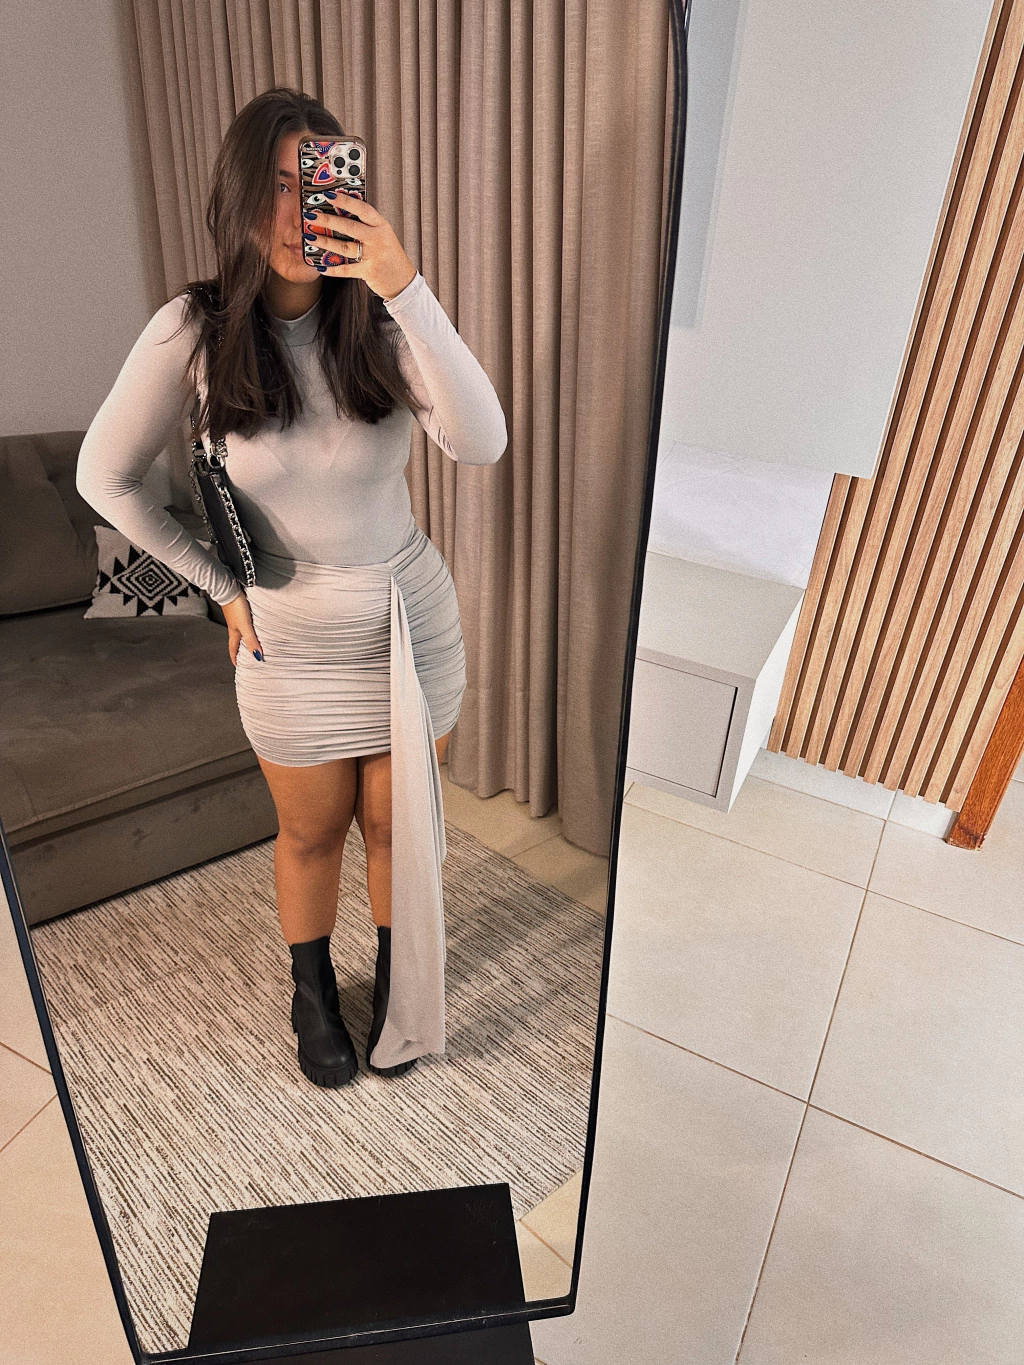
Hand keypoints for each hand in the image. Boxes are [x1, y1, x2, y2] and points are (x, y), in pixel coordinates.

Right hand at [221, 591, 263, 666]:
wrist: (229, 589)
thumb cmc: (235, 607)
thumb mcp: (245, 626)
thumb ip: (251, 640)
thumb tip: (257, 655)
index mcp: (234, 633)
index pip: (233, 649)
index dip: (234, 658)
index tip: (237, 665)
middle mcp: (234, 626)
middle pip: (237, 641)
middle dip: (240, 649)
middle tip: (246, 655)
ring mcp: (236, 618)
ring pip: (241, 632)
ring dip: (245, 638)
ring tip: (252, 642)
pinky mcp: (239, 610)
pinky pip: (244, 622)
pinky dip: (248, 627)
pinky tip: (254, 624)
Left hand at [302, 193, 416, 300]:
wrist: (403, 280)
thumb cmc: (390, 255)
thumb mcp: (383, 235)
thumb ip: (366, 225)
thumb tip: (340, 213)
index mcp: (381, 225)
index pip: (362, 208)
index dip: (345, 201)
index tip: (328, 195)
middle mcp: (378, 238)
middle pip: (349, 226)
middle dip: (327, 220)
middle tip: (311, 216)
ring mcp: (374, 256)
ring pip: (345, 247)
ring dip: (325, 241)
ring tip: (310, 237)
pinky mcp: (368, 272)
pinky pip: (346, 269)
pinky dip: (332, 268)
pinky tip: (320, 265)